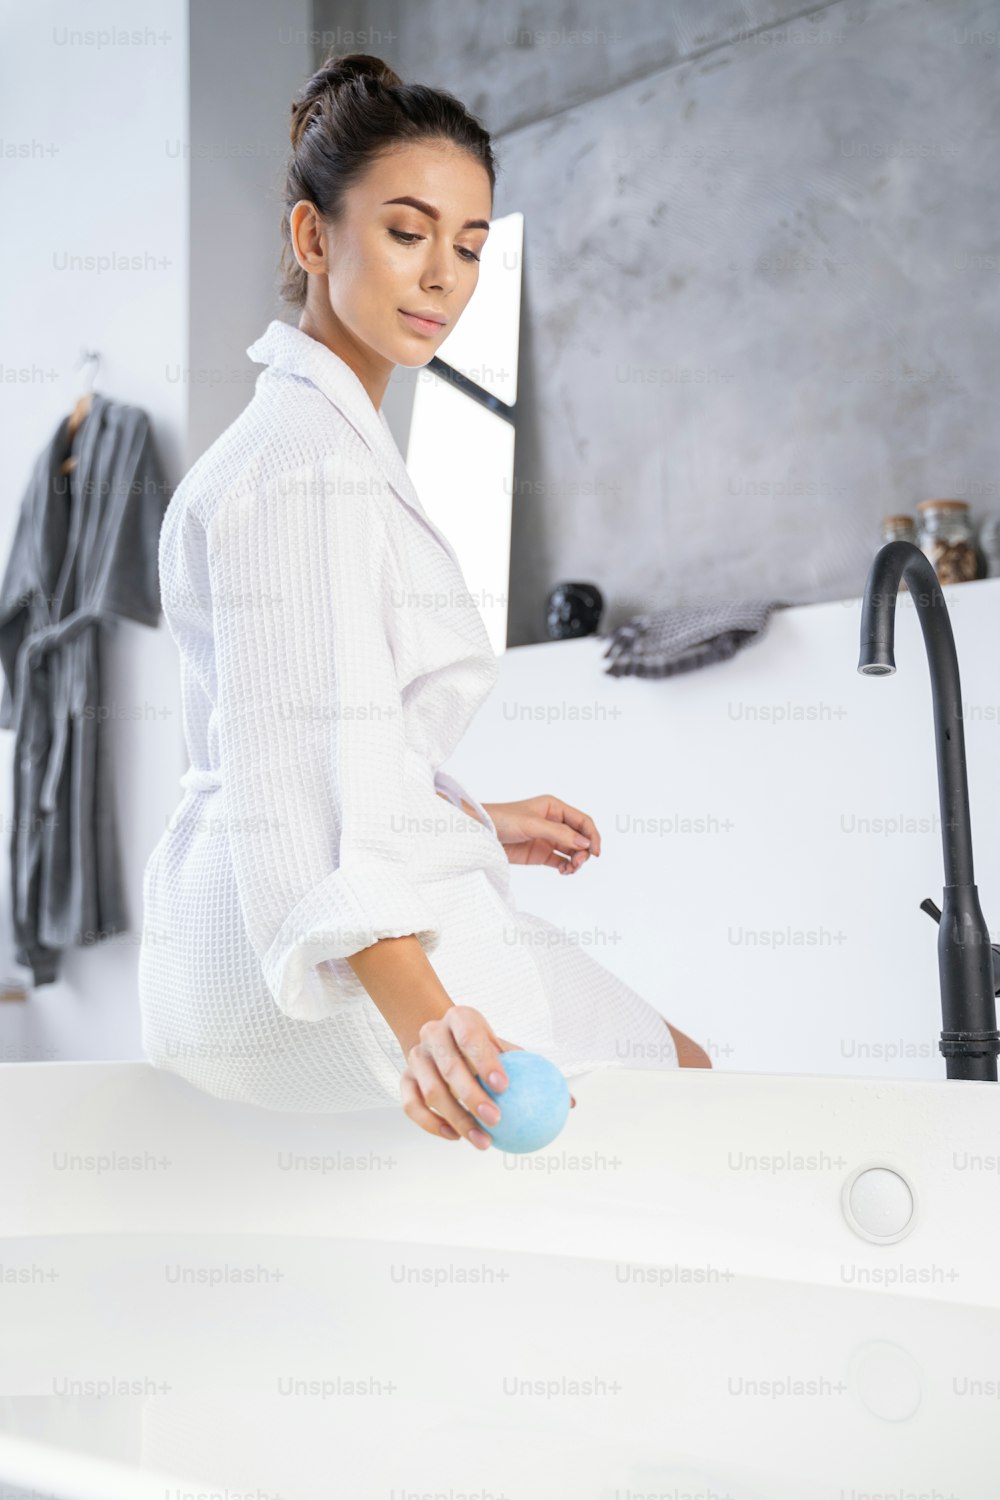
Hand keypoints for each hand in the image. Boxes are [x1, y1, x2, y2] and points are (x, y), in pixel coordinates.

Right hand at [399, 1005, 574, 1147]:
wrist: (442, 1037)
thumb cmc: (483, 1046)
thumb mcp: (505, 1048)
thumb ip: (534, 1070)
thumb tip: (571, 1103)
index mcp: (459, 1018)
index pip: (470, 1037)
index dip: (485, 1061)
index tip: (505, 1087)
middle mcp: (432, 1034)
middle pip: (449, 1067)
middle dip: (471, 1096)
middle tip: (495, 1121)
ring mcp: (414, 1056)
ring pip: (431, 1091)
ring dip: (457, 1120)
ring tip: (482, 1141)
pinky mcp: (403, 1078)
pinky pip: (412, 1106)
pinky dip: (431, 1124)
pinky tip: (455, 1138)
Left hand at [480, 794, 600, 874]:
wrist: (479, 832)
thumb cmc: (502, 820)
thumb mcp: (532, 824)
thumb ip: (559, 833)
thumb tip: (584, 843)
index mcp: (554, 808)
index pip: (582, 821)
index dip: (592, 835)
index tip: (595, 852)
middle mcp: (554, 822)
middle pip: (580, 838)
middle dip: (584, 851)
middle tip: (578, 863)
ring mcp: (548, 839)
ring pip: (572, 851)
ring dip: (576, 861)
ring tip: (570, 869)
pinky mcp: (540, 853)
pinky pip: (560, 861)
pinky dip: (566, 867)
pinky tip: (563, 871)